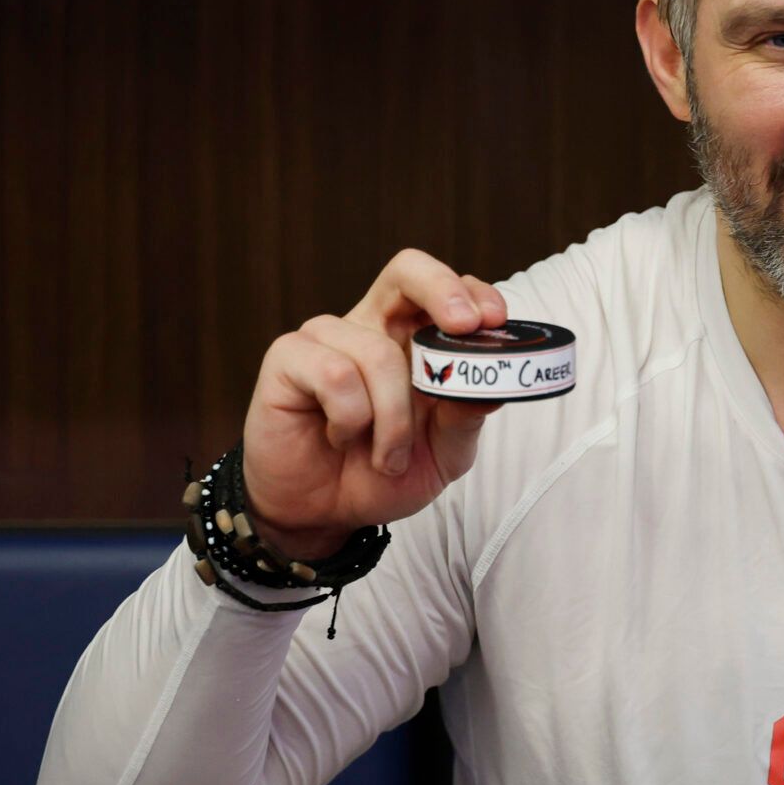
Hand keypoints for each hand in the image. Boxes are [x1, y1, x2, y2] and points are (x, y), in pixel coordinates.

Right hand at [241, 250, 507, 561]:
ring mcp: (328, 337)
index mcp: (416, 338)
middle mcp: (373, 326)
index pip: (448, 289)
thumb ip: (466, 416)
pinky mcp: (288, 357)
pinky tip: (340, 438)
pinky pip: (334, 373)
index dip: (473, 293)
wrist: (323, 513)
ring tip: (388, 456)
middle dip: (442, 290)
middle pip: (407, 271)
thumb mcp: (445, 452)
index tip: (495, 321)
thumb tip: (494, 386)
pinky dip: (350, 418)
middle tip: (465, 325)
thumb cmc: (385, 472)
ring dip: (394, 418)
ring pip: (378, 352)